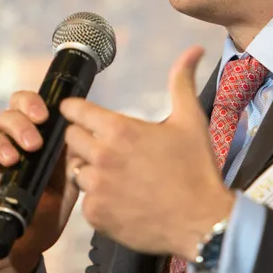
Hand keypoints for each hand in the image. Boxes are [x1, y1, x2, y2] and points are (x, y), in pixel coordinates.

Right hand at [0, 91, 81, 272]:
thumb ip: (72, 168)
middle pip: (4, 116)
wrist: (16, 257)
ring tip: (12, 160)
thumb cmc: (40, 221)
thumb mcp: (64, 194)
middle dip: (20, 124)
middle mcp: (0, 146)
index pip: (23, 107)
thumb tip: (84, 142)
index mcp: (24, 142)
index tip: (47, 115)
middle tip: (34, 144)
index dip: (32, 103)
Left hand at [59, 46, 234, 259]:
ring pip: (76, 171)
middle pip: (70, 139)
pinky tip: (121, 198)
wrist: (202, 222)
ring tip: (115, 174)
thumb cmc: (197, 169)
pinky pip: (86, 201)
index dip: (75, 110)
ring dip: (90, 169)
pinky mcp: (96, 215)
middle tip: (105, 145)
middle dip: (82, 139)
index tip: (77, 112)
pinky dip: (99, 199)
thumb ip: (182, 82)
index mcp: (120, 130)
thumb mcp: (191, 120)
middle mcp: (101, 157)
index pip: (75, 111)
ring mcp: (96, 188)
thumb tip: (193, 50)